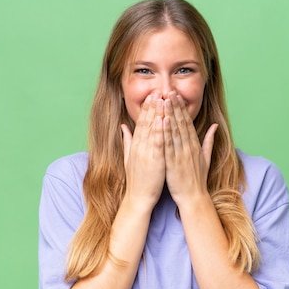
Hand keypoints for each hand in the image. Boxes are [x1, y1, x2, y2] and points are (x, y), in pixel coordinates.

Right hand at [121, 92, 165, 207]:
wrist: (139, 197)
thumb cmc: (138, 179)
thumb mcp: (130, 157)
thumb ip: (127, 141)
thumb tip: (123, 126)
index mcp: (135, 145)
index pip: (141, 123)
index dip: (147, 109)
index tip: (152, 96)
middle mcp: (139, 146)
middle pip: (146, 122)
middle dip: (153, 106)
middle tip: (158, 91)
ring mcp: (146, 153)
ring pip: (152, 129)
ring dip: (158, 113)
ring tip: (162, 99)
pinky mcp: (154, 160)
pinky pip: (158, 143)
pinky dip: (161, 131)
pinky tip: (164, 120)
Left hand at [163, 91, 217, 204]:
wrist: (194, 197)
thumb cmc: (197, 178)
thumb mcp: (206, 158)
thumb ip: (209, 141)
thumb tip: (215, 126)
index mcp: (195, 145)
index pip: (188, 123)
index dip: (181, 108)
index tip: (176, 96)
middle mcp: (189, 147)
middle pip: (181, 123)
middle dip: (174, 106)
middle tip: (168, 91)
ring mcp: (181, 154)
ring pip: (174, 131)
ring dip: (169, 114)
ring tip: (164, 101)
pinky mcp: (173, 162)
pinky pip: (168, 145)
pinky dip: (165, 132)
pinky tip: (161, 121)